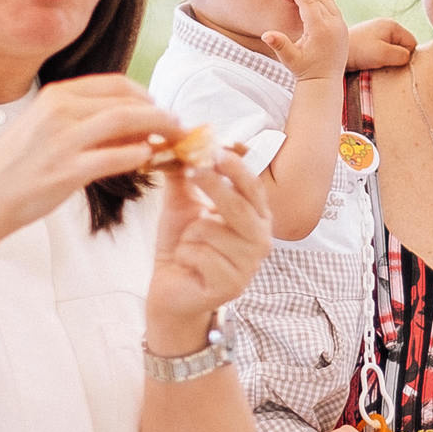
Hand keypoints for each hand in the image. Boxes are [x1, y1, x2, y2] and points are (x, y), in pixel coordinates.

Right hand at [0, 74, 181, 238]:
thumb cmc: (17, 165)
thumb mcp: (45, 127)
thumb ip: (82, 118)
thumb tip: (132, 122)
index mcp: (56, 96)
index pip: (115, 84)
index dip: (145, 96)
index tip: (160, 108)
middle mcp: (59, 112)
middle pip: (126, 102)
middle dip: (160, 113)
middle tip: (179, 126)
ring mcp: (62, 141)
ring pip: (125, 122)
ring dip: (157, 128)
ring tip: (173, 139)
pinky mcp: (66, 171)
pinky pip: (113, 158)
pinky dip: (136, 155)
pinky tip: (148, 158)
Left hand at [146, 149, 273, 350]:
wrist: (171, 289)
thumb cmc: (182, 247)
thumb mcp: (183, 206)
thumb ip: (185, 176)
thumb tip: (178, 141)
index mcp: (256, 219)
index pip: (253, 188)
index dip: (236, 168)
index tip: (215, 151)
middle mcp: (261, 241)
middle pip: (239, 206)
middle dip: (213, 185)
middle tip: (192, 171)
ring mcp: (249, 266)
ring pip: (211, 230)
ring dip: (188, 235)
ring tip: (189, 247)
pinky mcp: (231, 286)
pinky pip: (200, 254)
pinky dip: (184, 255)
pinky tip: (188, 266)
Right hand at [264, 0, 351, 82]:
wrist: (325, 82)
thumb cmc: (305, 70)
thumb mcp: (290, 59)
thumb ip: (279, 45)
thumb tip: (266, 35)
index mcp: (320, 29)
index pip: (308, 3)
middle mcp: (333, 25)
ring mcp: (340, 26)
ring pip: (328, 1)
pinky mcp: (343, 29)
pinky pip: (334, 8)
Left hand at [345, 18, 418, 71]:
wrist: (331, 52)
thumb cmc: (358, 51)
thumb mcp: (383, 54)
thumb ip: (402, 55)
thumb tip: (409, 58)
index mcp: (392, 25)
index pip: (412, 43)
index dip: (408, 57)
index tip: (396, 65)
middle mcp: (385, 27)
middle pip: (402, 47)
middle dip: (397, 59)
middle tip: (386, 67)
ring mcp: (376, 35)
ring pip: (392, 52)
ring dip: (387, 62)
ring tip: (376, 66)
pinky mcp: (368, 43)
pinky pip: (381, 54)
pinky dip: (378, 61)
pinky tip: (370, 65)